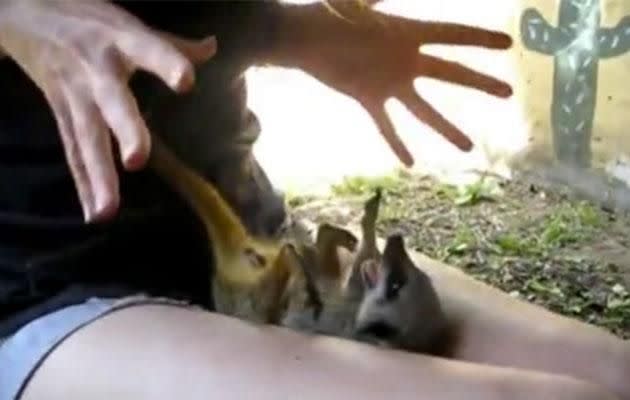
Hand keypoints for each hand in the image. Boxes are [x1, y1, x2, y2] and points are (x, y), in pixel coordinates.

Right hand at [0, 0, 216, 222]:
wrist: (21, 12)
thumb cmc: (86, 17)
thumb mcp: (126, 21)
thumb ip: (170, 43)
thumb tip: (212, 48)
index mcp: (120, 39)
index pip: (147, 49)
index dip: (165, 63)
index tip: (186, 81)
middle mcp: (96, 70)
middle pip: (111, 101)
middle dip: (124, 129)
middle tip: (138, 160)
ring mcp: (75, 94)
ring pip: (86, 137)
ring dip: (97, 175)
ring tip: (108, 211)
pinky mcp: (60, 112)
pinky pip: (72, 150)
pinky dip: (82, 182)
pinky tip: (93, 212)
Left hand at [294, 1, 512, 166]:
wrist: (302, 39)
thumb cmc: (329, 14)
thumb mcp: (361, 0)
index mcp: (408, 32)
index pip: (452, 35)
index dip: (479, 39)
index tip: (507, 44)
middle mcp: (406, 60)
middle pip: (450, 74)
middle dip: (479, 83)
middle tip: (508, 93)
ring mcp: (390, 83)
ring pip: (424, 110)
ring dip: (446, 128)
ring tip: (468, 147)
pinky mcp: (369, 99)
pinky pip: (387, 125)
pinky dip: (396, 142)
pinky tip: (410, 162)